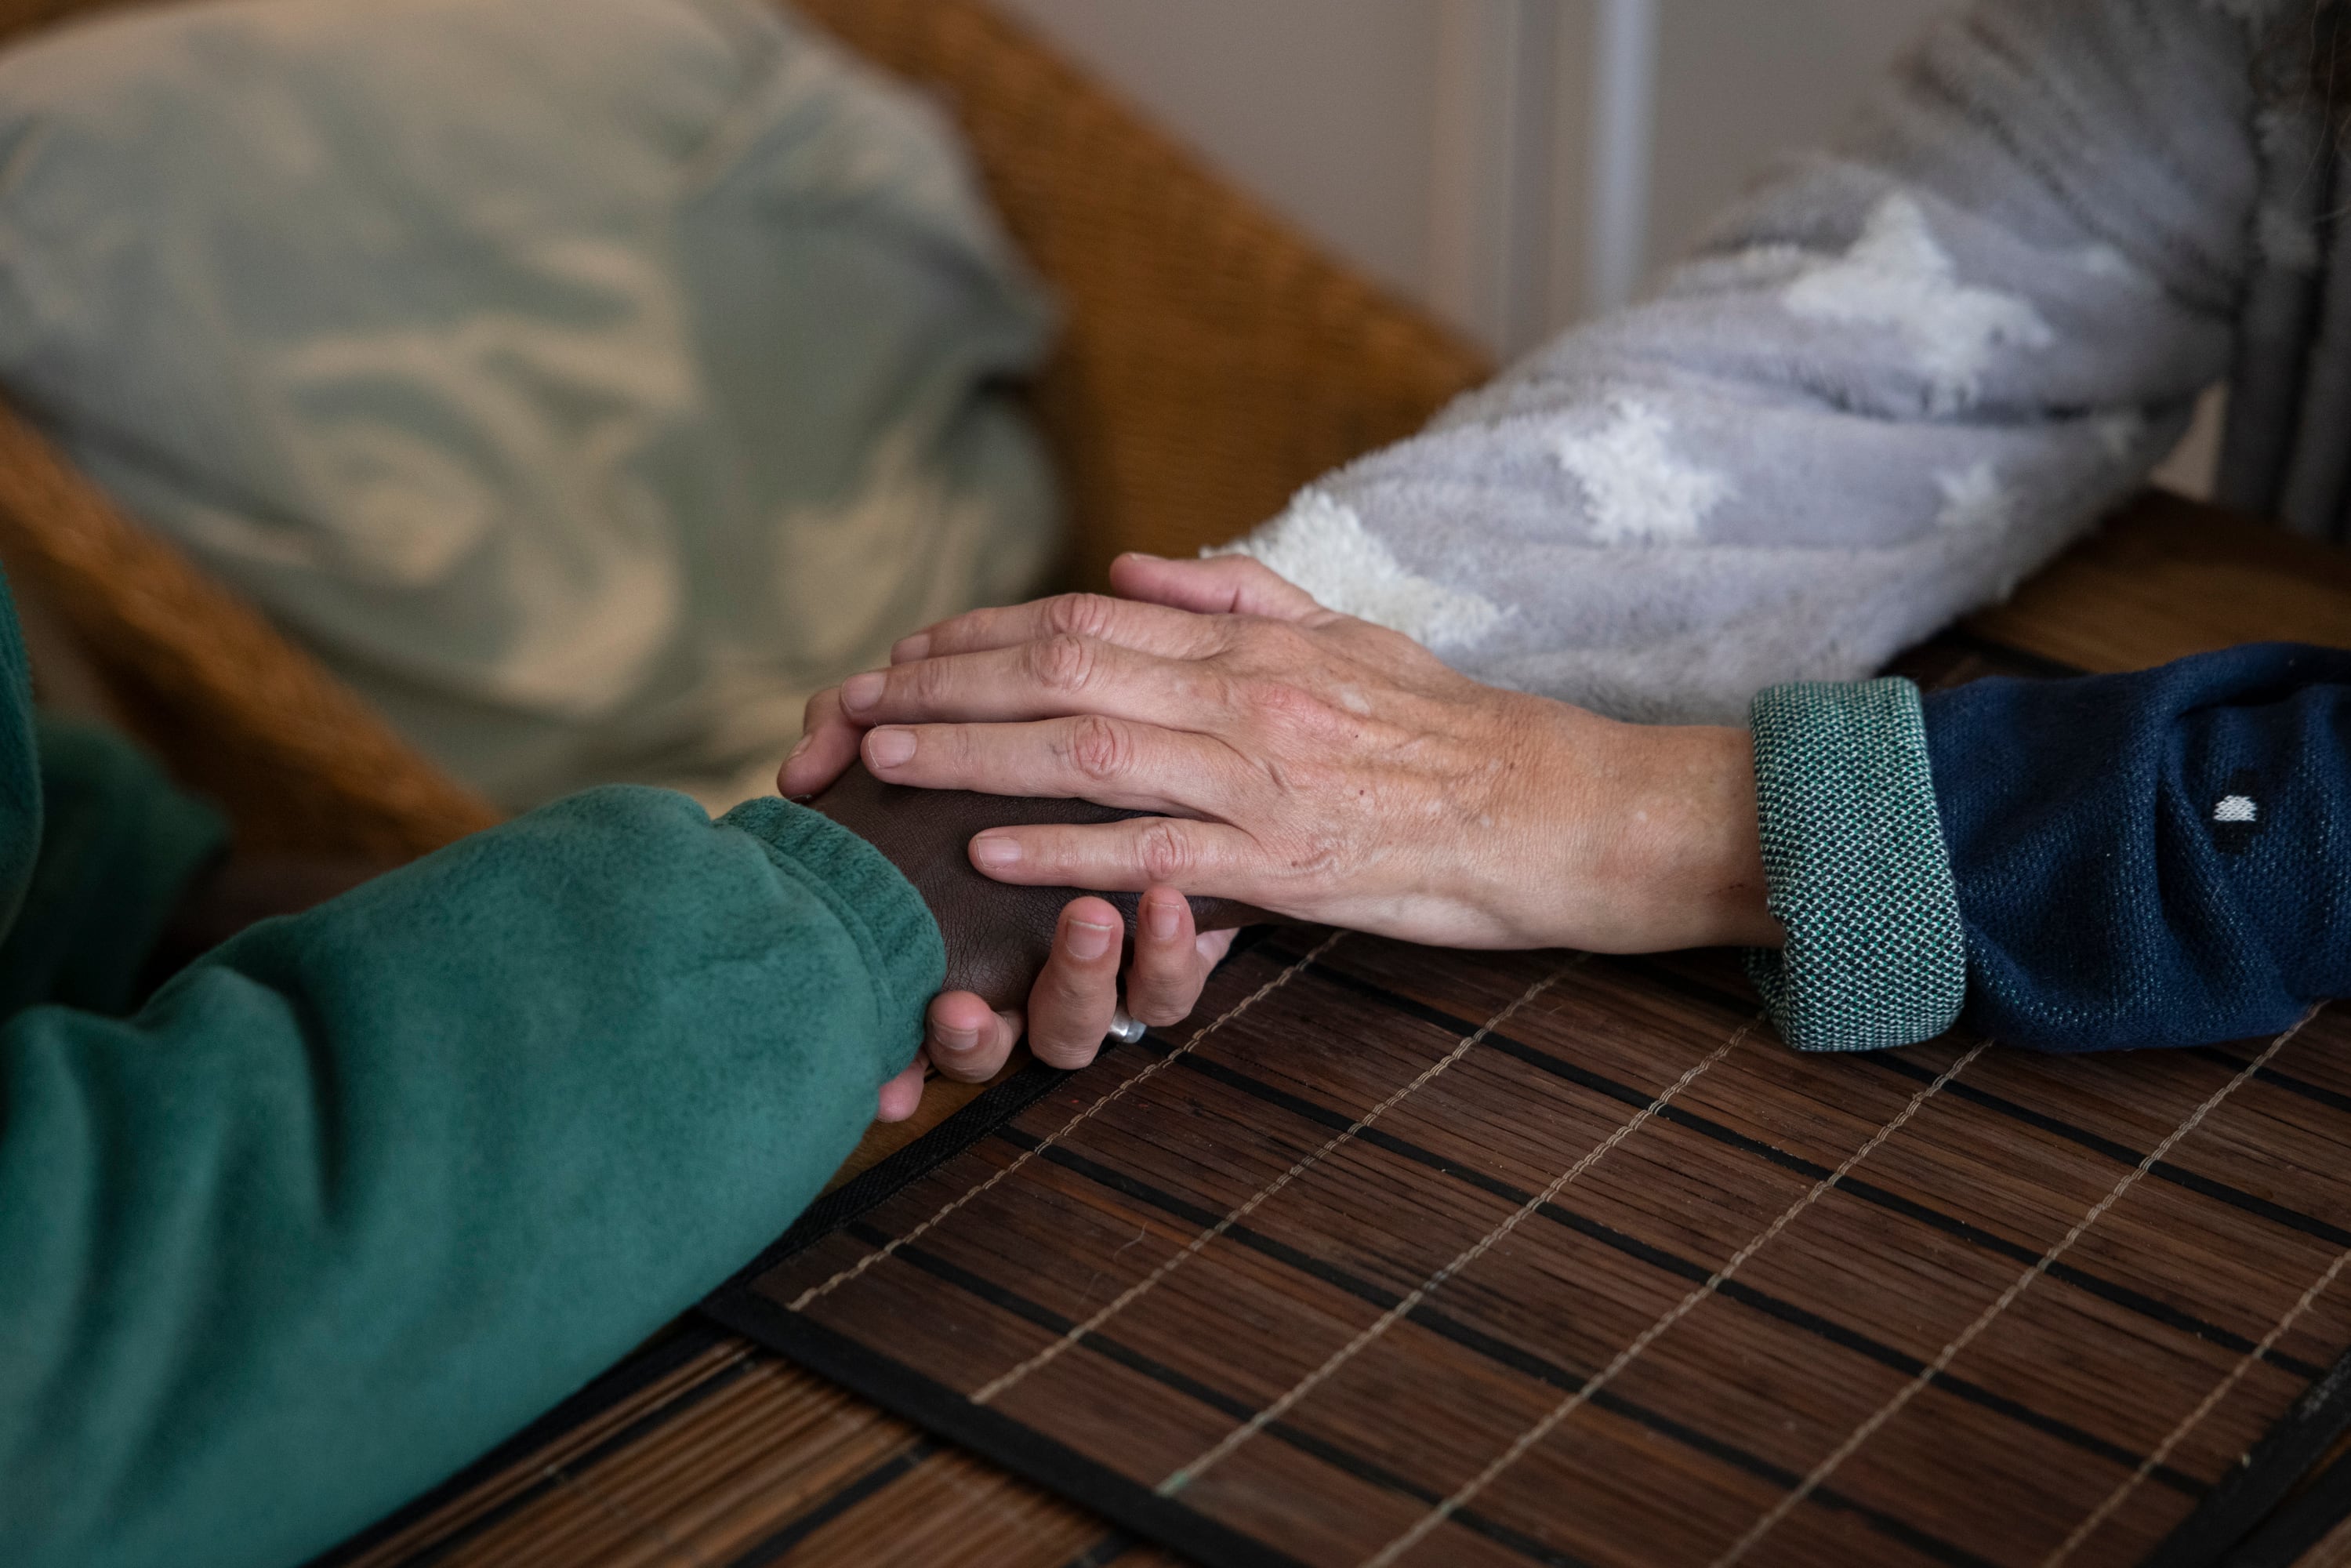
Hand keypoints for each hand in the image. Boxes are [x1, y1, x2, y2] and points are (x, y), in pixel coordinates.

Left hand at [789, 553, 1779, 954]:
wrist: (1560, 809)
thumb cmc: (1451, 731)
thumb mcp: (1349, 635)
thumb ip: (1237, 593)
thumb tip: (1127, 564)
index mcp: (1252, 643)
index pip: (1087, 620)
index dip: (981, 635)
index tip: (903, 653)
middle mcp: (1247, 695)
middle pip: (1065, 673)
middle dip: (944, 687)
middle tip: (848, 705)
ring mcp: (1268, 778)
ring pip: (1093, 752)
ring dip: (975, 754)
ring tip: (883, 762)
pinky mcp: (1293, 861)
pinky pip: (1164, 851)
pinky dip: (1072, 848)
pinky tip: (992, 852)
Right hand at [804, 765, 1247, 1120]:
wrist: (1144, 751)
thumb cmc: (999, 760)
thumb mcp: (921, 744)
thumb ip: (852, 752)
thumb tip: (802, 771)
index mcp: (943, 957)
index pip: (911, 1040)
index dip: (899, 1066)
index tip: (888, 1084)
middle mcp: (1010, 989)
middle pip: (984, 1052)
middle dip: (971, 1042)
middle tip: (957, 1008)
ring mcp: (1090, 986)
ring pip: (1077, 1029)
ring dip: (1076, 981)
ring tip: (1086, 921)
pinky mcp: (1169, 963)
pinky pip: (1167, 989)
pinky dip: (1170, 954)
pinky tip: (1167, 903)